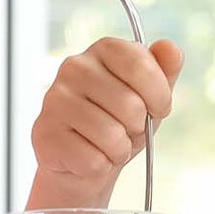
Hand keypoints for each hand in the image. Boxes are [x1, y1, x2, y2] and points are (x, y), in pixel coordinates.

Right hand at [25, 35, 183, 210]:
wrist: (84, 161)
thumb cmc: (119, 124)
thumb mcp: (149, 96)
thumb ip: (164, 71)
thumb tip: (171, 47)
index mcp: (103, 50)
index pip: (140, 65)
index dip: (158, 95)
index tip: (157, 108)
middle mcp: (74, 67)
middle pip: (130, 104)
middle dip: (138, 128)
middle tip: (125, 130)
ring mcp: (54, 99)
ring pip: (111, 136)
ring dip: (120, 150)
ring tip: (107, 145)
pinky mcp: (44, 133)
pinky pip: (92, 159)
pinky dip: (99, 166)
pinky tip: (87, 156)